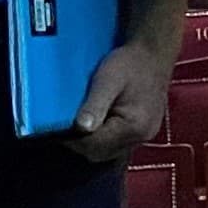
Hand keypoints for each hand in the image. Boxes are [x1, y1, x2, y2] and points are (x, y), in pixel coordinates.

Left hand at [67, 40, 174, 162]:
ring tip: (73, 126)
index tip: (55, 132)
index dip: (74, 141)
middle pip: (102, 153)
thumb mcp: (108, 80)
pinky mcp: (142, 131)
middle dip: (79, 144)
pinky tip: (91, 124)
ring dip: (90, 143)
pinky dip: (102, 138)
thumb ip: (96, 105)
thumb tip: (80, 128)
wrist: (153, 54)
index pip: (97, 146)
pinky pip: (117, 143)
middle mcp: (141, 137)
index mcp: (134, 127)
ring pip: (109, 151)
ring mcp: (143, 136)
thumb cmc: (129, 64)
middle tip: (61, 129)